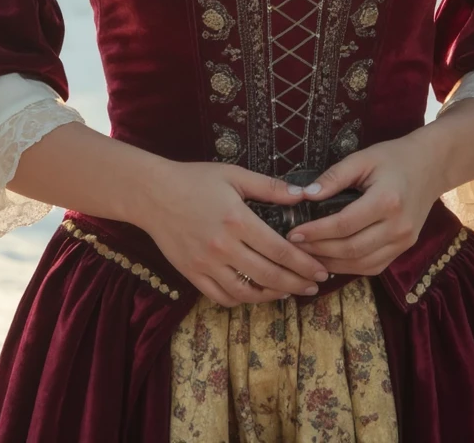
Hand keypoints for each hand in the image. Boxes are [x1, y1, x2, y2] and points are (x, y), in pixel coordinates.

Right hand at [139, 160, 333, 307]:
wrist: (152, 193)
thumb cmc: (195, 179)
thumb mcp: (234, 174)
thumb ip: (269, 187)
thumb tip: (302, 194)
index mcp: (237, 220)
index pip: (280, 250)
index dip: (304, 264)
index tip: (320, 270)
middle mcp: (223, 247)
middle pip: (269, 275)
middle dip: (297, 283)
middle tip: (314, 286)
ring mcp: (206, 264)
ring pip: (247, 292)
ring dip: (272, 295)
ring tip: (289, 291)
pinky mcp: (192, 274)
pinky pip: (222, 297)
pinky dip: (242, 300)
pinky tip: (255, 293)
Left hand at [283, 131, 443, 275]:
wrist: (430, 166)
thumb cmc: (393, 158)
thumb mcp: (363, 158)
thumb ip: (334, 177)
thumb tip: (305, 195)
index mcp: (386, 200)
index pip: (344, 224)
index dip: (316, 232)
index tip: (293, 233)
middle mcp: (398, 226)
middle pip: (351, 249)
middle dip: (319, 250)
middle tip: (294, 246)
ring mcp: (404, 241)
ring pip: (362, 264)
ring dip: (331, 263)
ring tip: (307, 255)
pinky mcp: (405, 249)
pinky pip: (374, 266)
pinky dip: (349, 267)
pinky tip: (330, 260)